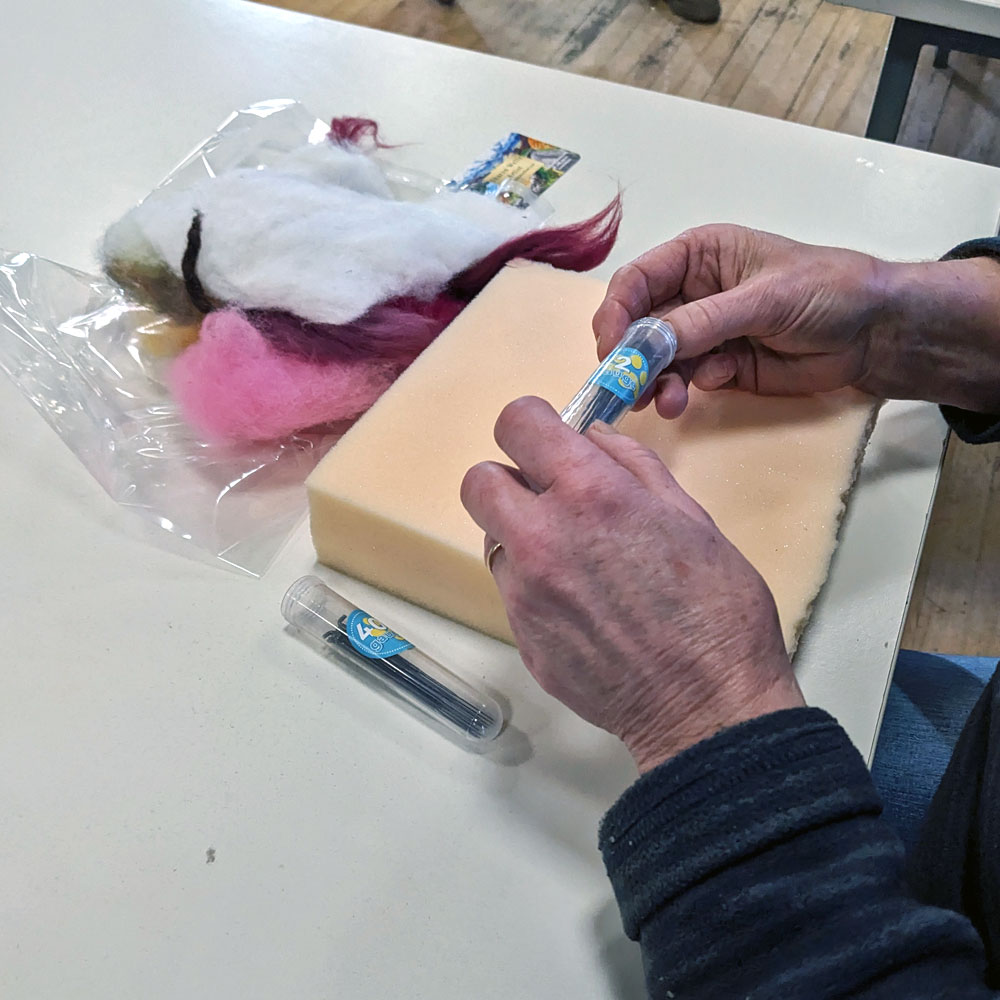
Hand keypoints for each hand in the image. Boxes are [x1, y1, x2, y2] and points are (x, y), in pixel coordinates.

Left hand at [461, 397, 803, 771]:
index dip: (532, 423)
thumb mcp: (691, 517)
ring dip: (521, 533)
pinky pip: (511, 589)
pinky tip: (580, 605)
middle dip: (510, 478)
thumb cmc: (718, 609)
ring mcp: (525, 592)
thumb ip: (634, 466)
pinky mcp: (522, 636)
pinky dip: (533, 583)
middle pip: (478, 481)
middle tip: (551, 496)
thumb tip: (592, 438)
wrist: (709, 707)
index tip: (548, 437)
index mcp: (591, 495)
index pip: (517, 423)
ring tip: (574, 558)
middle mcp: (543, 537)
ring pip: (491, 537)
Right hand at [593, 224, 999, 417]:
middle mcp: (691, 293)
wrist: (874, 334)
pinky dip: (683, 390)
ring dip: (655, 381)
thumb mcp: (764, 299)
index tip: (610, 349)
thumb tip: (648, 344)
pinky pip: (684, 380)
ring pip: (657, 359)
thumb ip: (704, 321)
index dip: (616, 313)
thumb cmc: (825, 291)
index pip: (637, 281)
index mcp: (697, 256)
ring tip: (666, 401)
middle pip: (638, 325)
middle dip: (631, 356)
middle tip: (627, 388)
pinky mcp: (719, 367)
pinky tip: (701, 391)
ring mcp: (703, 332)